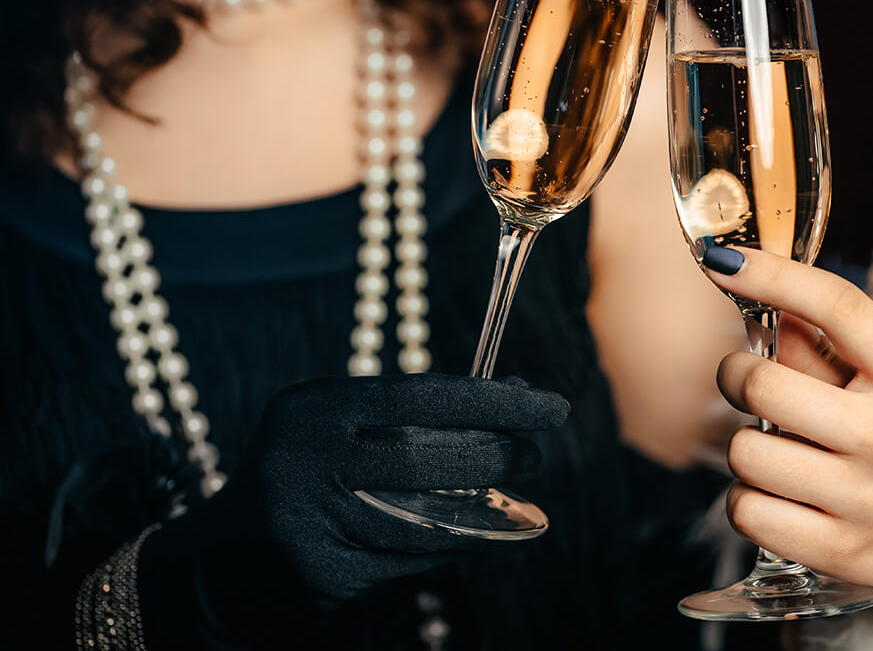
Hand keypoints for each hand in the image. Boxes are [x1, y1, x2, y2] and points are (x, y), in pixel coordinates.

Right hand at [138, 373, 567, 644]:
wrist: (224, 555)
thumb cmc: (308, 467)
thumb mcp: (345, 420)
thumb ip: (418, 407)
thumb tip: (517, 393)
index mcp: (317, 408)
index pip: (424, 396)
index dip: (497, 401)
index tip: (553, 407)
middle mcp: (307, 460)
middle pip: (431, 458)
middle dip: (498, 457)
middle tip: (534, 457)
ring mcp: (311, 522)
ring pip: (430, 517)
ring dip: (486, 510)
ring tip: (513, 499)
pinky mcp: (323, 574)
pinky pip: (412, 560)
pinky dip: (450, 547)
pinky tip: (467, 534)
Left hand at [706, 247, 872, 608]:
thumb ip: (834, 350)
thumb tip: (764, 309)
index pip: (838, 306)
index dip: (771, 273)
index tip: (723, 260)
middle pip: (765, 384)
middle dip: (736, 375)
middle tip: (748, 379)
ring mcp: (865, 501)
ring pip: (745, 452)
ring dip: (746, 443)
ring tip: (779, 447)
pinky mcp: (840, 554)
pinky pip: (748, 511)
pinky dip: (749, 498)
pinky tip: (779, 492)